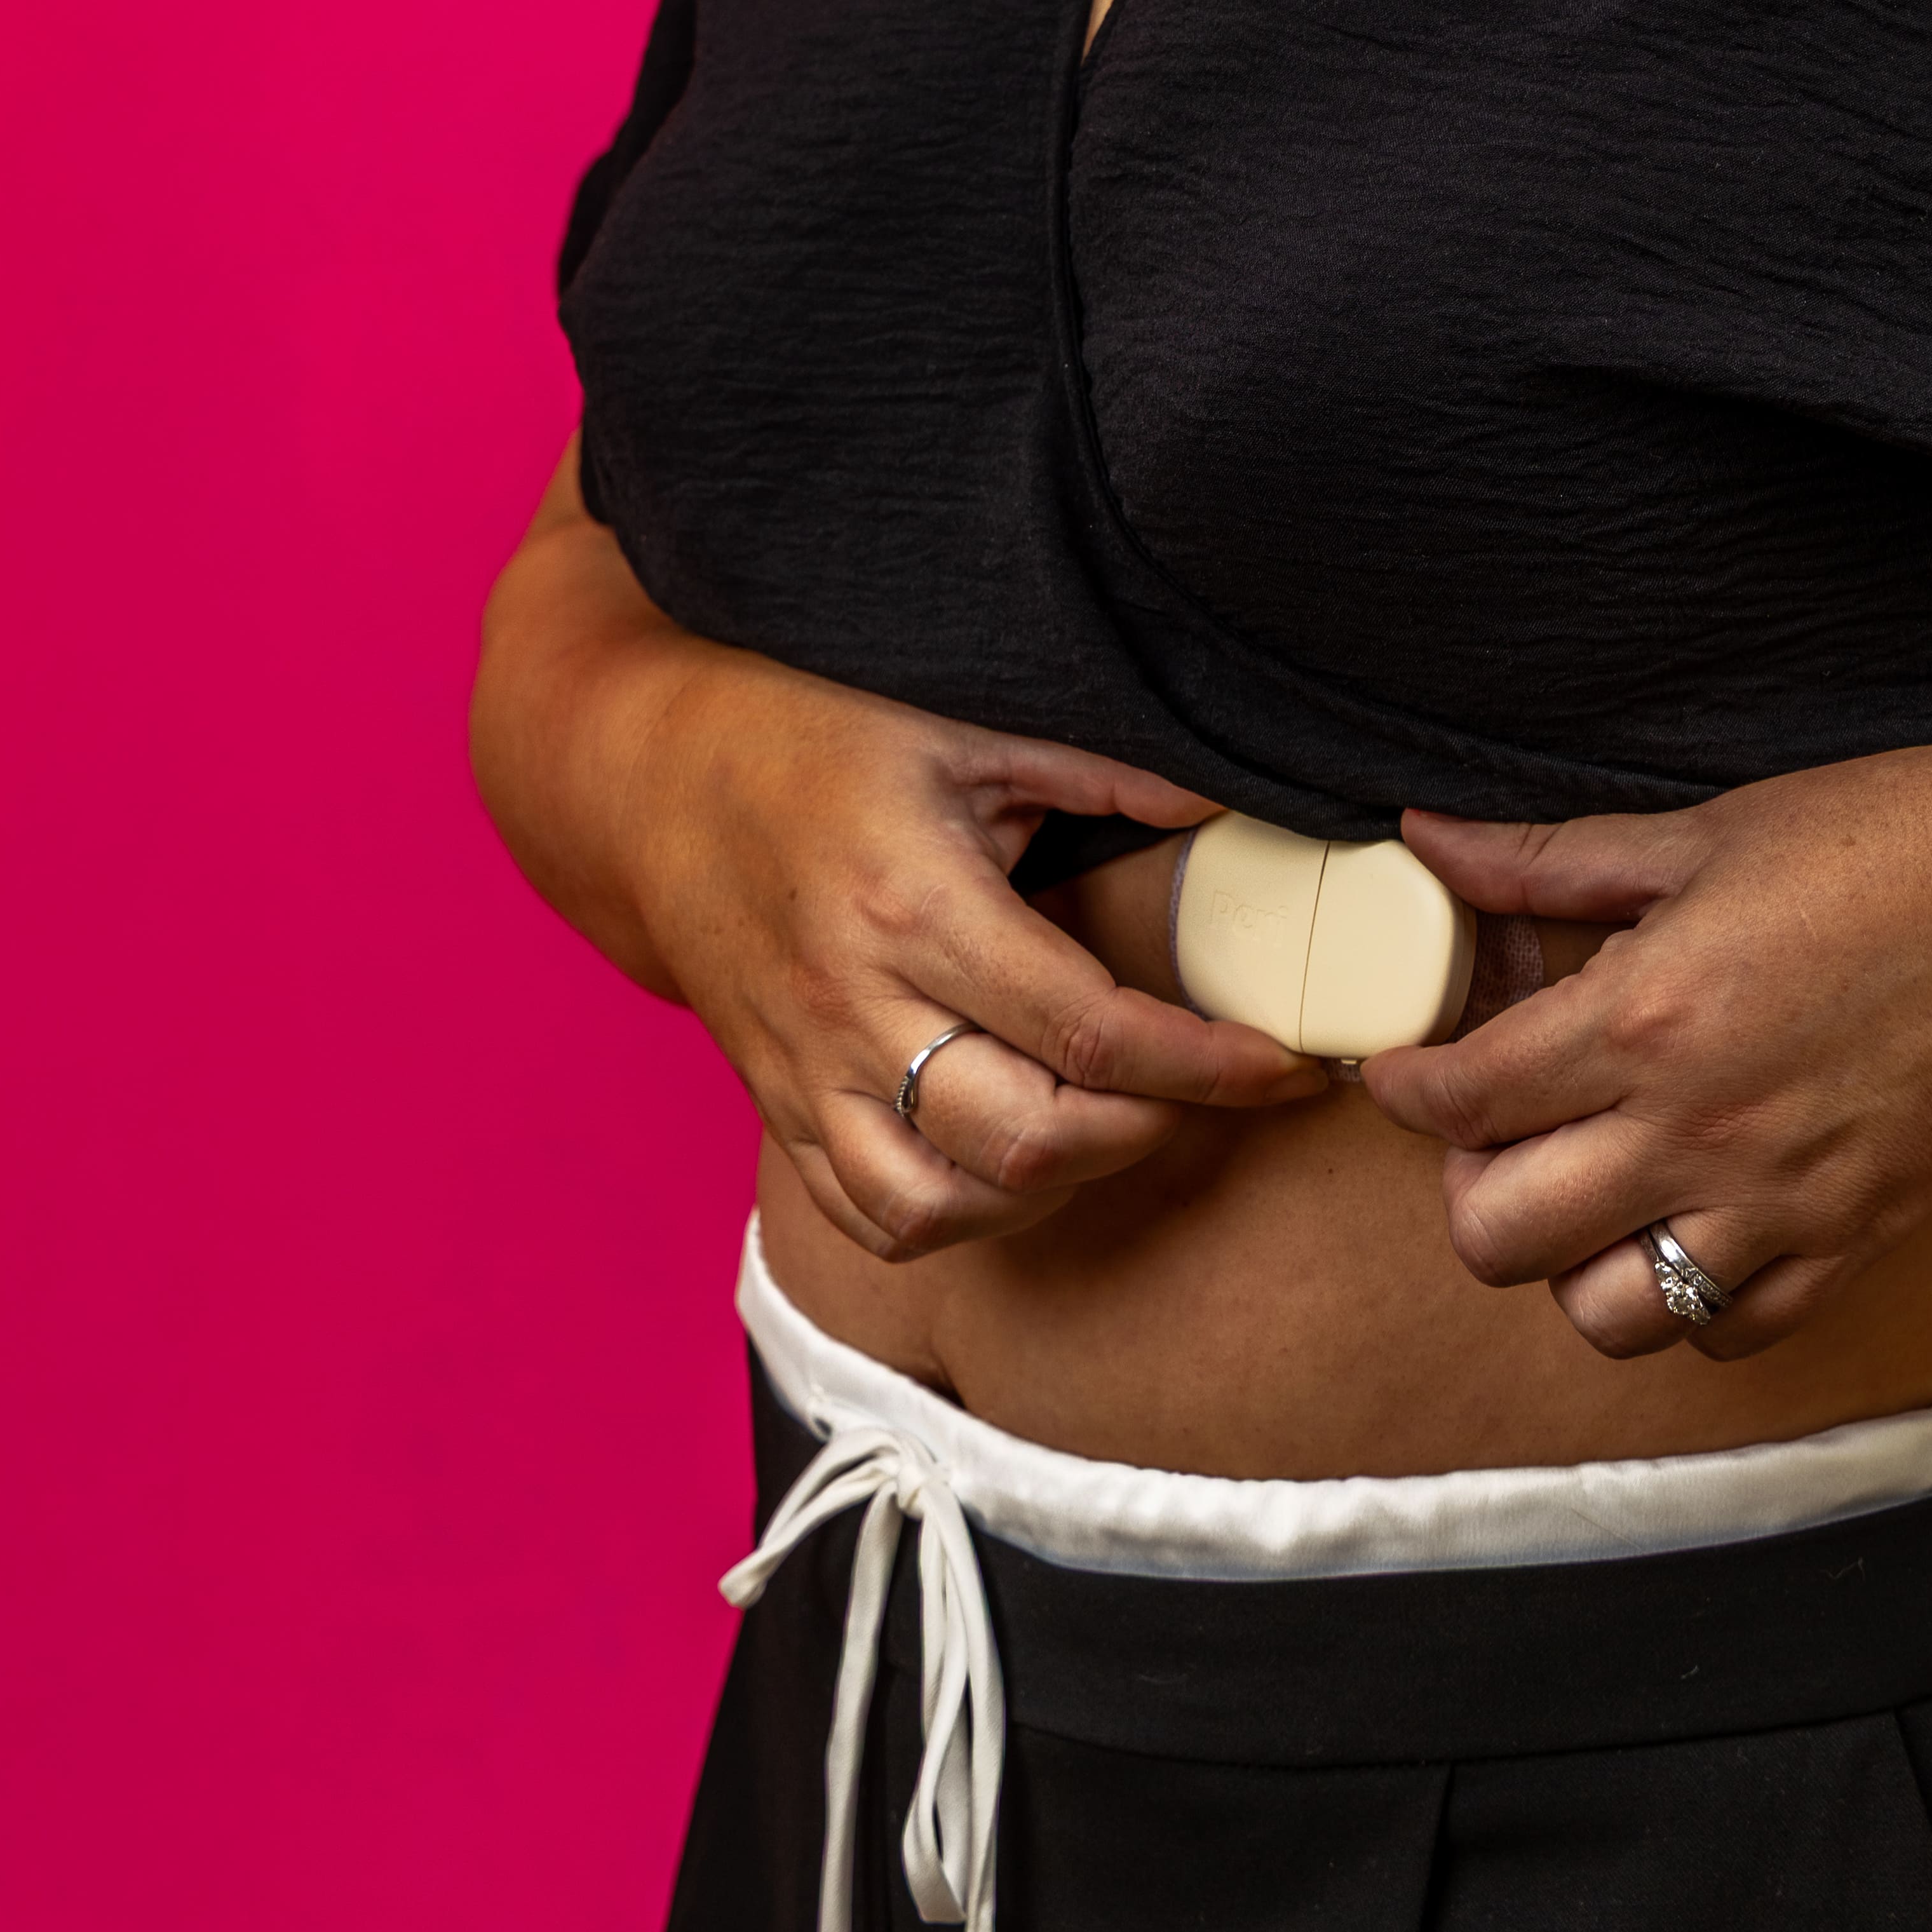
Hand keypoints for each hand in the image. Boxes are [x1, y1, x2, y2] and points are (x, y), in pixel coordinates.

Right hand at [472, 479, 1326, 1263]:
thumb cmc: (810, 727)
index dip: (1208, 1065)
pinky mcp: (775, 1103)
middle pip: (1021, 1142)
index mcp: (910, 906)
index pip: (1090, 1034)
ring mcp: (803, 1072)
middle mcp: (850, 1009)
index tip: (1288, 1065)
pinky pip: (868, 1213)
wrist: (643, 774)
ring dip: (1051, 1187)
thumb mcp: (965, 715)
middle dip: (1145, 1133)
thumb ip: (1105, 767)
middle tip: (1213, 1087)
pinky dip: (956, 1216)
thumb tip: (1236, 803)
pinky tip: (1018, 1164)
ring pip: (939, 1205)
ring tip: (1120, 1125)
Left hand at [1365, 742, 1931, 1359]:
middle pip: (1497, 1236)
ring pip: (1603, 1317)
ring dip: (1571, 1265)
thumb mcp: (1703, 831)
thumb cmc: (1886, 842)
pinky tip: (1689, 1229)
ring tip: (1590, 1195)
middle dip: (1467, 1187)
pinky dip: (1689, 1305)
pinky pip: (1729, 1334)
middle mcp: (1695, 1129)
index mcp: (1645, 1017)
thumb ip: (1549, 860)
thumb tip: (1427, 838)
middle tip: (1495, 1134)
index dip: (1406, 1088)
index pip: (1461, 1101)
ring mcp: (1776, 1201)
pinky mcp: (1850, 1240)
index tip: (1408, 1070)